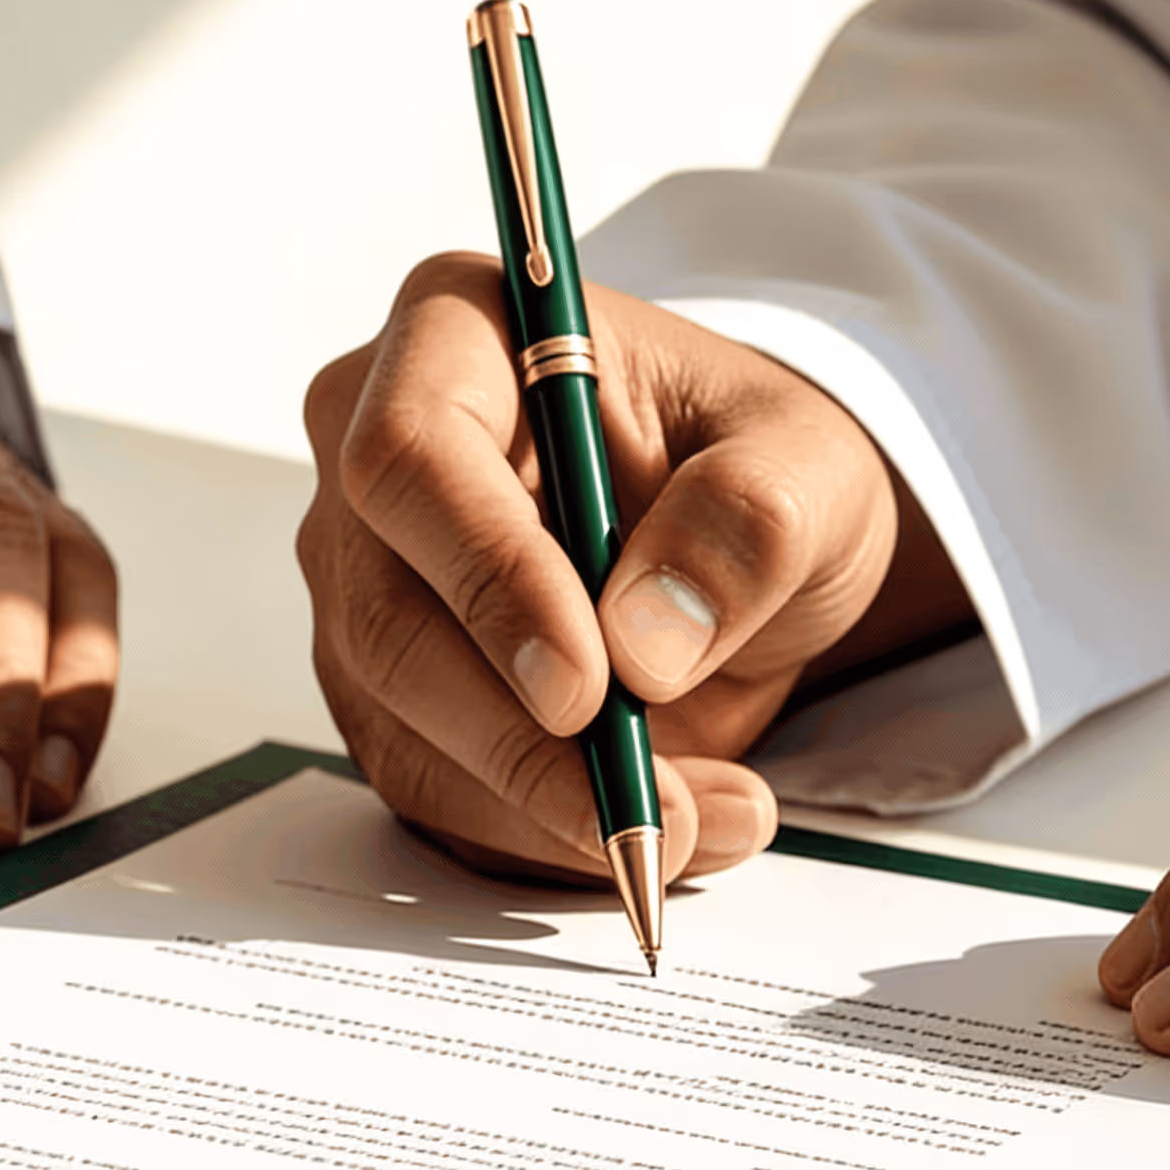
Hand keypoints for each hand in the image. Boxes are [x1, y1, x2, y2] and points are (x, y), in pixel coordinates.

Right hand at [297, 254, 964, 881]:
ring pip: (401, 724)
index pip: (412, 457)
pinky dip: (540, 833)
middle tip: (647, 807)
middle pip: (387, 617)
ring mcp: (361, 581)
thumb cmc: (749, 466)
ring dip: (544, 805)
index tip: (586, 686)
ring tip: (703, 823)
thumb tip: (645, 641)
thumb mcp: (809, 464)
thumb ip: (748, 522)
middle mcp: (367, 454)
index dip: (487, 579)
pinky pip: (432, 787)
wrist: (734, 544)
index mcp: (455, 336)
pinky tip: (655, 826)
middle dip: (518, 739)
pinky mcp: (381, 691)